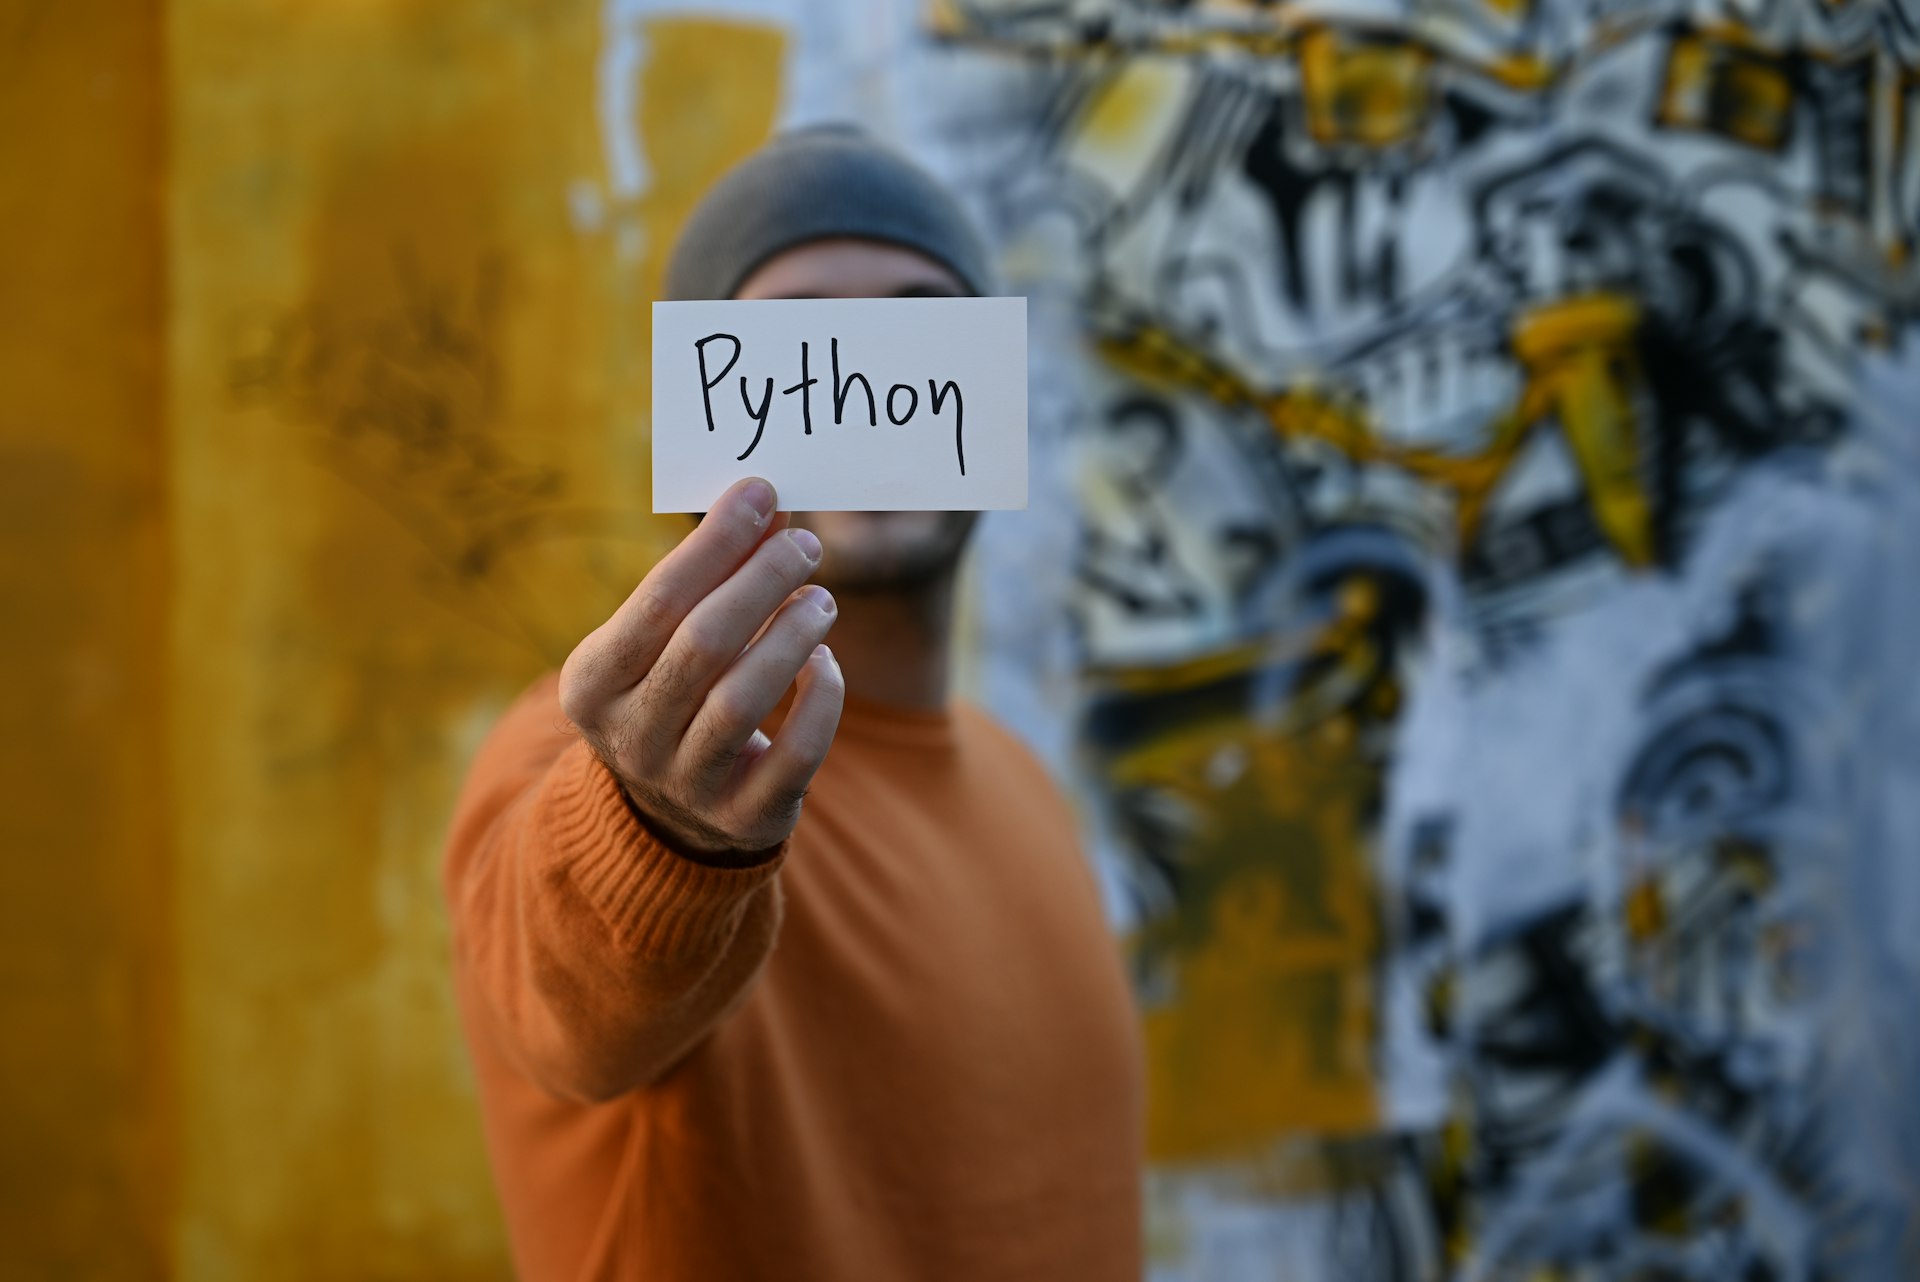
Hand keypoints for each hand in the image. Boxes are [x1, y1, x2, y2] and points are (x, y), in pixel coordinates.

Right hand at [558, 477, 842, 860]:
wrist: (673, 815)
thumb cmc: (673, 693)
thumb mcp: (666, 641)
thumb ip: (710, 577)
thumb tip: (769, 508)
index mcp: (592, 683)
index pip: (659, 600)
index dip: (715, 543)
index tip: (762, 493)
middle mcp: (630, 738)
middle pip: (704, 644)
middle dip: (762, 581)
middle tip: (806, 544)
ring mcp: (685, 784)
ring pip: (744, 700)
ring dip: (792, 636)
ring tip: (822, 599)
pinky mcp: (744, 817)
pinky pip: (795, 753)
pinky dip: (820, 700)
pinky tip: (827, 662)